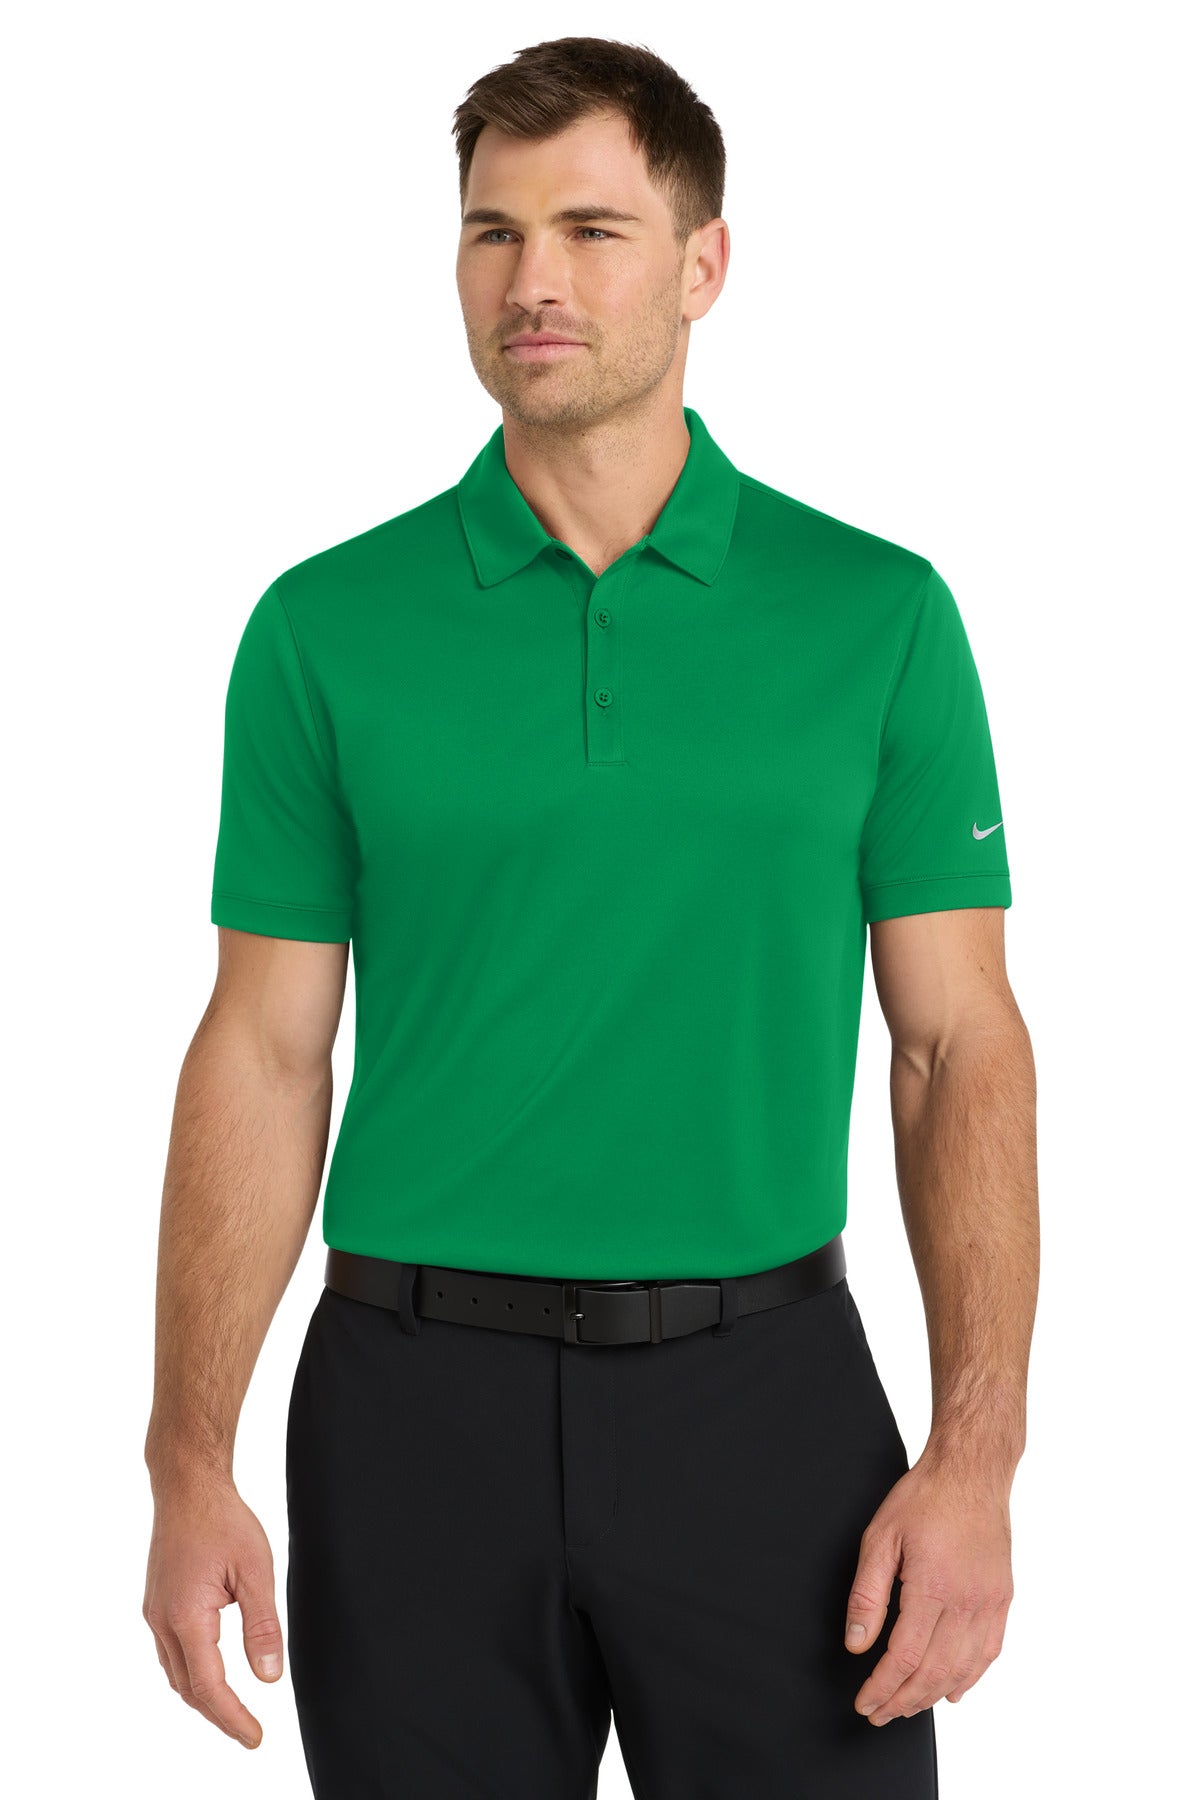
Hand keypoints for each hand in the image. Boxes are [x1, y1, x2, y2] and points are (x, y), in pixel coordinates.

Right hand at [143, 1481, 283, 1747]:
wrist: (188, 1486)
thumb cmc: (223, 1520)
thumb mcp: (256, 1570)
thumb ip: (263, 1626)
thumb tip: (269, 1677)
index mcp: (186, 1616)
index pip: (209, 1687)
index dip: (233, 1717)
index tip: (255, 1738)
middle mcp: (162, 1621)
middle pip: (188, 1688)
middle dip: (218, 1715)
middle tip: (250, 1731)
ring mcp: (155, 1612)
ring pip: (176, 1673)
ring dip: (203, 1696)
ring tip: (234, 1710)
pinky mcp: (156, 1603)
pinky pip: (171, 1653)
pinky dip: (192, 1673)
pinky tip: (212, 1672)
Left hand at [842, 1451, 1013, 1725]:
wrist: (971, 1472)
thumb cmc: (924, 1498)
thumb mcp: (880, 1537)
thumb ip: (867, 1594)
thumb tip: (857, 1642)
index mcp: (933, 1587)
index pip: (905, 1657)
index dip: (882, 1687)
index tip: (863, 1703)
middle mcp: (967, 1602)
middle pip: (935, 1672)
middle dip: (903, 1700)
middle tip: (879, 1714)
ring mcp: (990, 1602)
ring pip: (963, 1669)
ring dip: (933, 1696)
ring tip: (906, 1707)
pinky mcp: (1002, 1598)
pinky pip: (989, 1652)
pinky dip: (969, 1678)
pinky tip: (952, 1691)